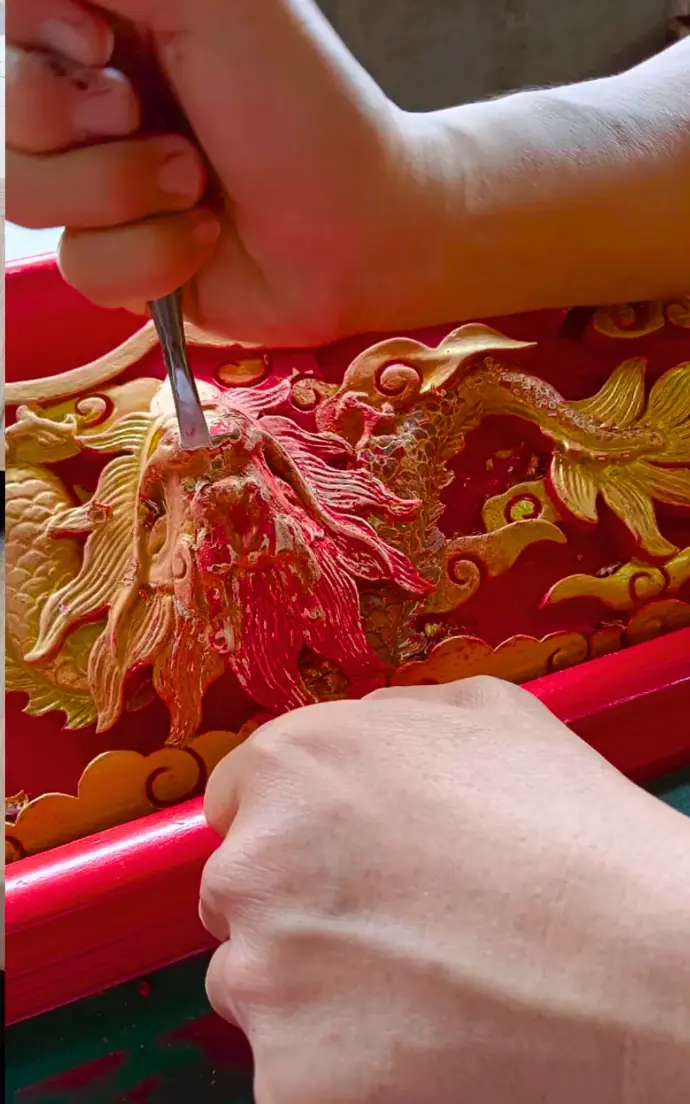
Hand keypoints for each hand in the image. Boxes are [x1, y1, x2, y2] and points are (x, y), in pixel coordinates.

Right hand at [6, 0, 428, 345]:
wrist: (359, 232)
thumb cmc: (301, 107)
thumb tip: (21, 2)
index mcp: (110, 25)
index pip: (11, 26)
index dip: (37, 41)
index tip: (101, 44)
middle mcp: (96, 105)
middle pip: (7, 116)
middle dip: (83, 126)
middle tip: (154, 119)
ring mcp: (103, 189)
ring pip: (26, 197)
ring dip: (122, 193)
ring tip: (197, 185)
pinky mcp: (122, 263)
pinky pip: (81, 268)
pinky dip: (150, 257)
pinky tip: (203, 240)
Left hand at [201, 678, 689, 1103]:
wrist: (648, 968)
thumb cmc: (575, 835)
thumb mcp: (486, 715)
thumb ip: (388, 717)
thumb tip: (353, 739)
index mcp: (293, 764)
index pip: (240, 799)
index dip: (297, 827)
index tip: (343, 858)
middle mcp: (256, 863)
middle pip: (241, 892)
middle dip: (297, 904)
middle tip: (391, 926)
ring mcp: (265, 977)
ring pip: (257, 982)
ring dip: (309, 987)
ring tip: (418, 986)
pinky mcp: (290, 1080)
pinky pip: (291, 1067)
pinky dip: (337, 1064)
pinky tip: (419, 1043)